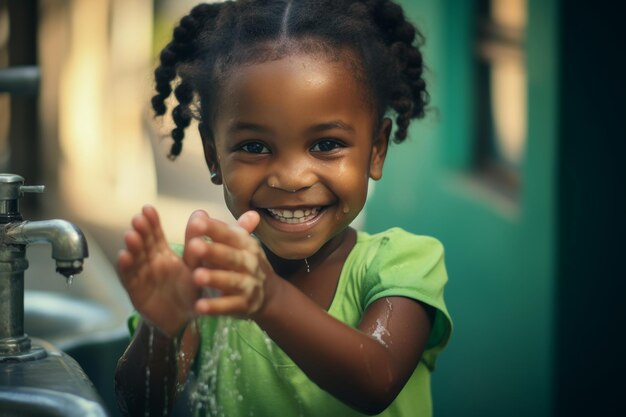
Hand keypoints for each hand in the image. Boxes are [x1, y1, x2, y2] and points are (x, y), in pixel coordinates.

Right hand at [117, 205, 203, 336]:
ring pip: (135, 258)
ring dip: (132, 247)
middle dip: (140, 231)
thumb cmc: (191, 292)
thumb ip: (199, 244)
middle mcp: (150, 262)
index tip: (147, 209)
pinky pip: (129, 278)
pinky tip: (124, 256)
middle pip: (143, 243)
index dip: (151, 222)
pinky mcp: (135, 292)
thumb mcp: (197, 267)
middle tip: (138, 219)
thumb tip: (208, 214)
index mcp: (164, 254)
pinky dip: (126, 268)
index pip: (155, 235)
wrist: (183, 322)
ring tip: (131, 236)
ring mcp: (141, 276)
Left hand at [184, 210, 274, 317]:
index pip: (229, 234)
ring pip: (231, 281)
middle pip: (231, 256)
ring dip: (215, 278)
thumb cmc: (244, 263)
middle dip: (213, 251)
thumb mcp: (237, 244)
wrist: (270, 294)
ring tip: (196, 276)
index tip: (197, 221)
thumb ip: (216, 231)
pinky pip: (229, 306)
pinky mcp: (244, 305)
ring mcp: (248, 285)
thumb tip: (199, 212)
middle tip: (193, 246)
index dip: (214, 228)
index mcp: (245, 244)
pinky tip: (200, 306)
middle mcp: (249, 263)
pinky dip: (216, 307)